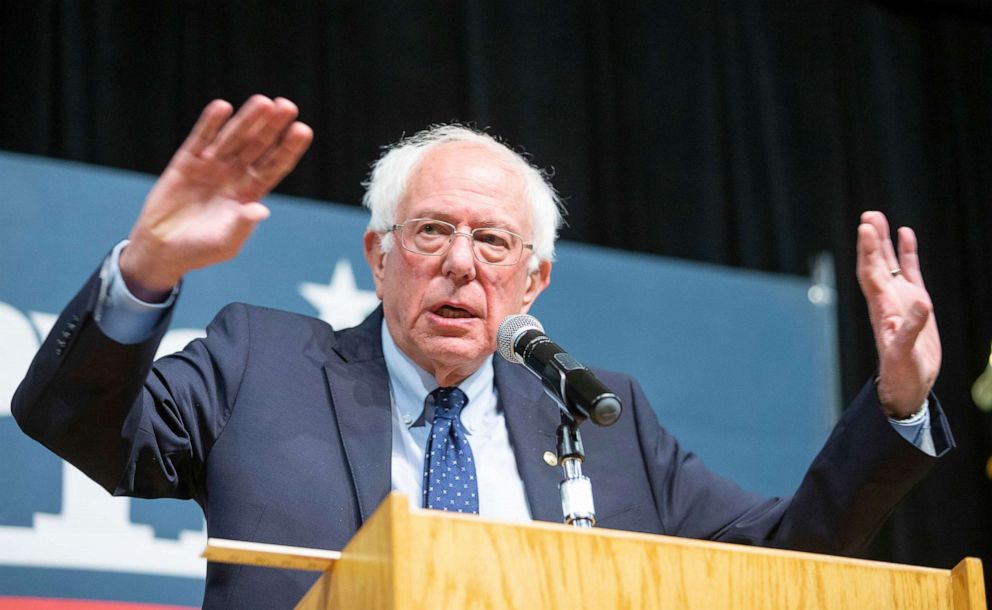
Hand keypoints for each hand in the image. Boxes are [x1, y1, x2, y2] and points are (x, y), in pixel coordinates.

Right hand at [120, 96, 312, 298]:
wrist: (162, 250)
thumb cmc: (200, 249)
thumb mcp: (225, 243)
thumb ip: (242, 226)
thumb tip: (261, 210)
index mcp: (249, 193)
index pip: (274, 166)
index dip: (288, 149)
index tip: (303, 131)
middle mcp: (234, 175)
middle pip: (258, 146)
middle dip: (273, 127)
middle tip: (288, 106)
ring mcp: (210, 166)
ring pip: (233, 138)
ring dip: (248, 120)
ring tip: (263, 102)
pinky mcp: (185, 163)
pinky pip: (200, 140)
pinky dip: (210, 124)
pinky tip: (222, 108)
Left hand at [856, 211, 940, 417]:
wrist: (907, 384)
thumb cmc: (902, 372)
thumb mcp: (905, 353)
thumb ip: (911, 328)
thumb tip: (922, 303)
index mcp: (881, 309)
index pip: (871, 274)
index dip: (867, 252)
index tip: (865, 229)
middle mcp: (886, 299)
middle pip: (875, 263)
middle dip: (871, 240)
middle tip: (868, 215)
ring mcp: (899, 299)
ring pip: (888, 263)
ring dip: (883, 241)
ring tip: (878, 217)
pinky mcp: (914, 302)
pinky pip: (909, 271)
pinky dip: (906, 252)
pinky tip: (905, 234)